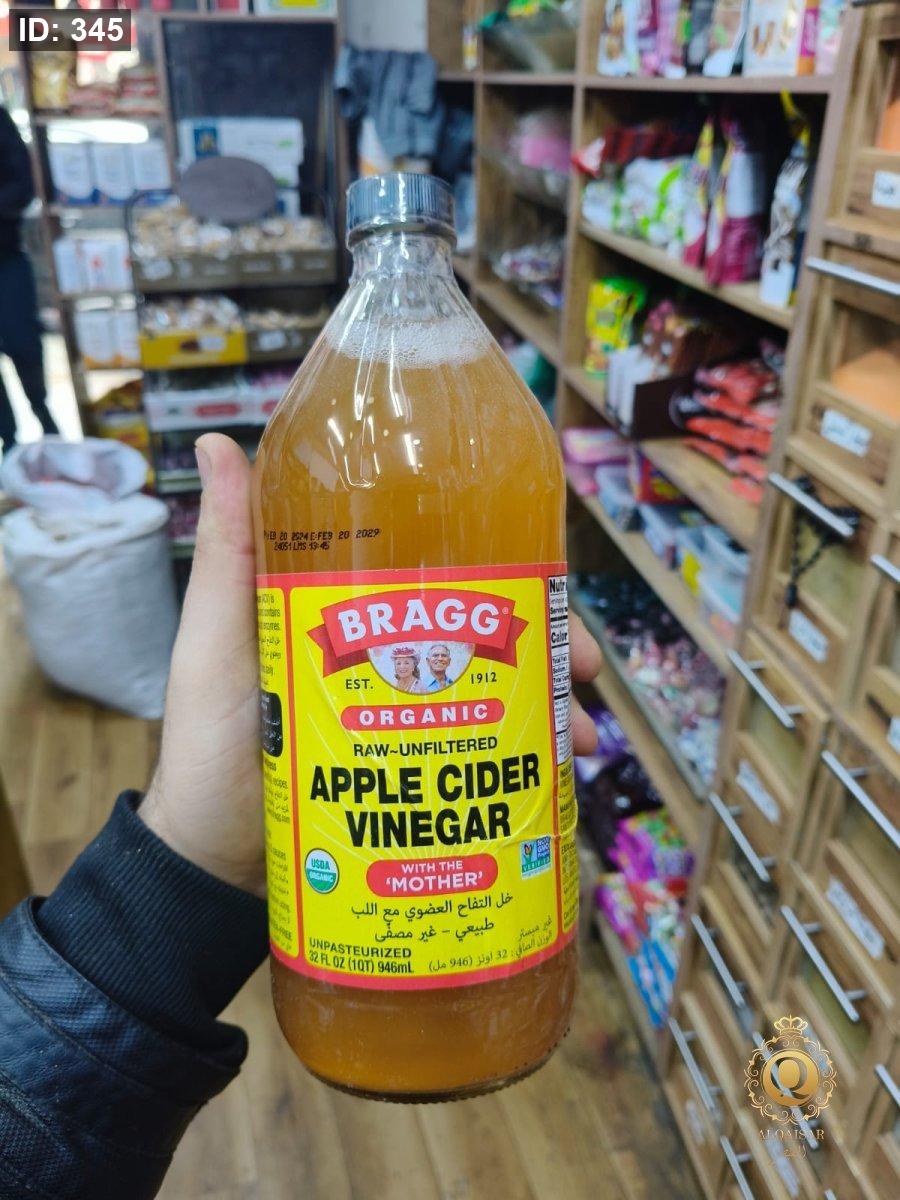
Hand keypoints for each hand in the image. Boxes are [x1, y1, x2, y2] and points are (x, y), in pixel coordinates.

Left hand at [141, 433, 602, 896]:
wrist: (209, 852)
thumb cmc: (209, 733)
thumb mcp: (217, 633)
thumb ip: (227, 547)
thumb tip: (216, 437)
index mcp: (352, 611)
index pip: (439, 574)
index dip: (502, 568)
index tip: (546, 573)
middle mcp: (390, 657)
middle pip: (486, 636)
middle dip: (547, 647)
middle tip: (587, 669)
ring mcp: (404, 717)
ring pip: (495, 696)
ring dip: (548, 708)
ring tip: (579, 735)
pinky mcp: (410, 769)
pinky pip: (478, 755)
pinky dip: (521, 758)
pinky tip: (553, 773)